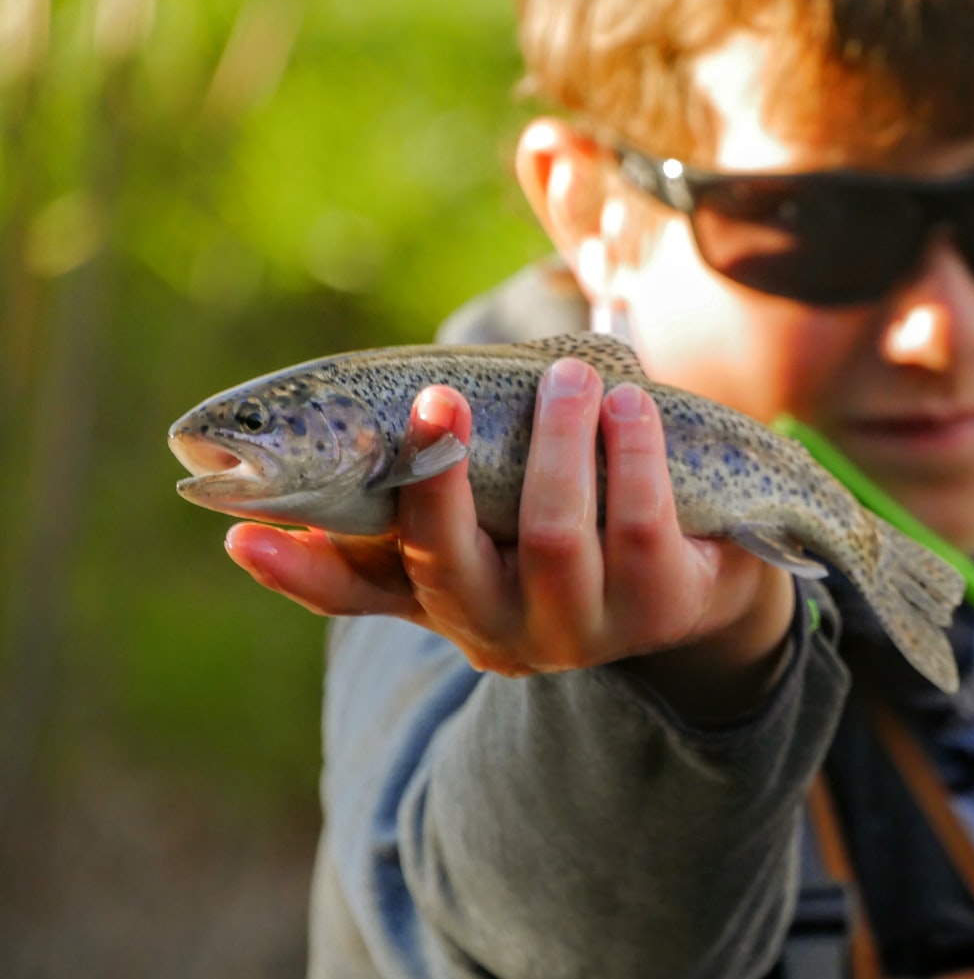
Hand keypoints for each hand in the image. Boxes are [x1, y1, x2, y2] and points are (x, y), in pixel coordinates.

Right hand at [225, 358, 795, 714]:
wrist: (700, 573)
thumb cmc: (576, 521)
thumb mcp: (497, 512)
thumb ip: (438, 486)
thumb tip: (365, 413)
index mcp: (445, 599)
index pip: (357, 595)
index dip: (300, 571)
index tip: (241, 534)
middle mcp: (501, 630)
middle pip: (447, 564)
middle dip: (437, 476)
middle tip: (434, 394)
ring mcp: (583, 631)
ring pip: (554, 535)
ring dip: (558, 442)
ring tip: (569, 376)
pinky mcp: (661, 609)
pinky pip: (638, 525)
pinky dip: (631, 452)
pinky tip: (629, 404)